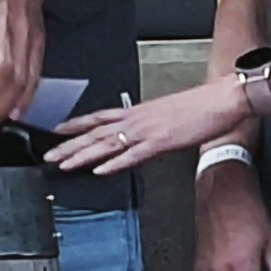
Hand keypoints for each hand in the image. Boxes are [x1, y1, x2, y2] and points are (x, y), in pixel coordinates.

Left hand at [48, 80, 244, 177]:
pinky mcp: (161, 142)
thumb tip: (141, 133)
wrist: (221, 99)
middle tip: (49, 155)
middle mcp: (138, 118)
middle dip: (70, 144)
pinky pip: (132, 155)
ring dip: (83, 155)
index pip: (100, 116)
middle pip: (96, 132)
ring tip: (64, 164)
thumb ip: (150, 124)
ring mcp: (147, 130)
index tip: (58, 129)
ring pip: (107, 144)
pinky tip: (100, 170)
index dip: (77, 124)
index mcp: (139, 111)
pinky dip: (114, 163)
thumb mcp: (168, 113)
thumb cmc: (201, 106)